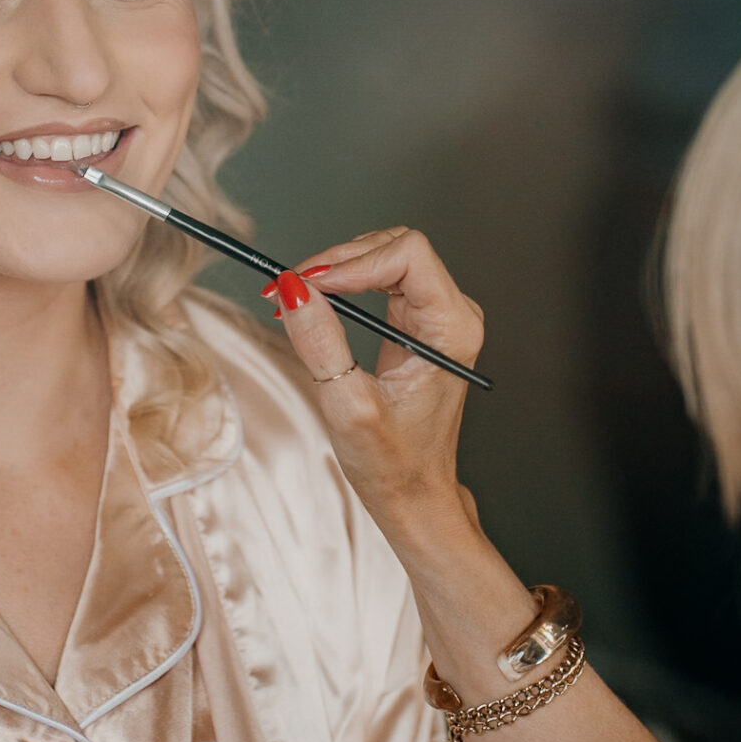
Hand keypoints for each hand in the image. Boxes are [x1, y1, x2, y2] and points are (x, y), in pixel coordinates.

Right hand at [265, 228, 483, 528]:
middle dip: (337, 261)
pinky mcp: (417, 321)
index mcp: (452, 329)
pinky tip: (312, 302)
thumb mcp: (348, 406)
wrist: (413, 494)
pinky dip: (341, 282)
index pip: (408, 254)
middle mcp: (453, 314)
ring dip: (335, 269)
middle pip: (394, 246)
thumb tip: (292, 289)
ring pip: (384, 255)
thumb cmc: (394, 463)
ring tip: (293, 296)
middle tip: (288, 288)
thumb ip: (321, 343)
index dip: (352, 261)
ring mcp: (436, 315)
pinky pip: (378, 277)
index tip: (306, 284)